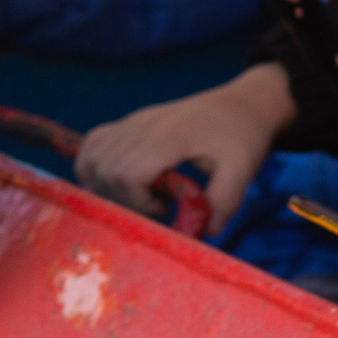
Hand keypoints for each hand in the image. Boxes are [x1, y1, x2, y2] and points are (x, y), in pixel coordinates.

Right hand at [75, 62, 296, 233]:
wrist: (244, 103)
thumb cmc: (244, 134)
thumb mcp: (243, 170)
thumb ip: (223, 203)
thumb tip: (199, 234)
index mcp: (170, 136)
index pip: (126, 174)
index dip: (139, 202)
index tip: (167, 207)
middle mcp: (143, 125)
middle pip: (105, 170)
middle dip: (125, 199)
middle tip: (158, 203)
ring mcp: (134, 121)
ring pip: (93, 158)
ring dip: (108, 185)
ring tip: (142, 192)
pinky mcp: (131, 123)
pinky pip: (94, 144)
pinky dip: (95, 165)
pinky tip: (122, 179)